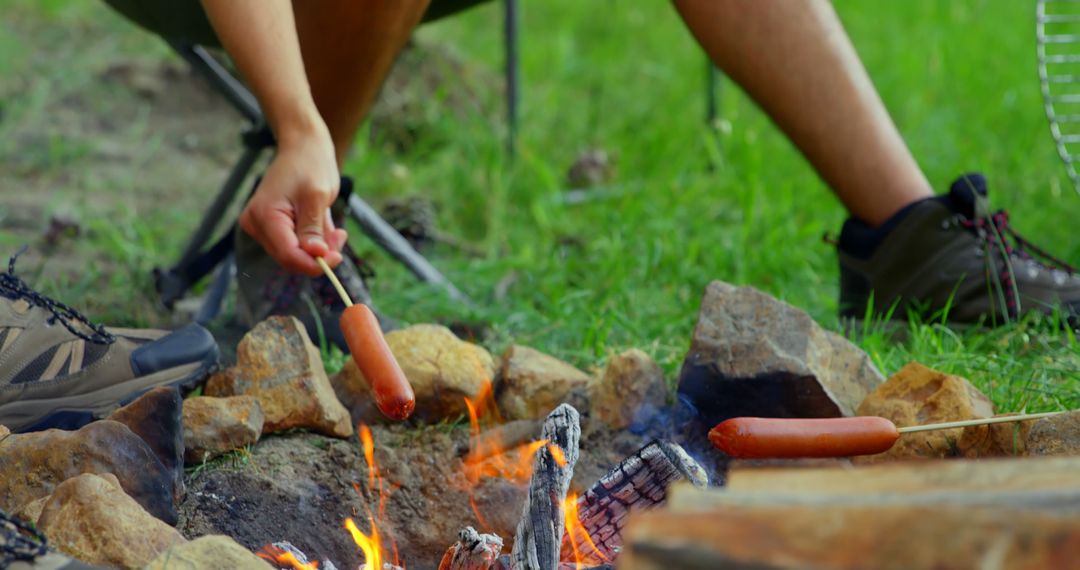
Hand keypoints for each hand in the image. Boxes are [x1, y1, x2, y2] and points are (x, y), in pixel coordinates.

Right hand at [239, 126, 347, 275]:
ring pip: (295, 254)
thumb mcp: (317, 197)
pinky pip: (295, 245)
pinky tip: (325, 225)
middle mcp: (256, 224)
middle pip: (290, 258)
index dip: (313, 263)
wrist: (303, 147)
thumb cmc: (310, 165)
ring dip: (319, 247)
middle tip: (340, 237)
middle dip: (318, 254)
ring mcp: (262, 226)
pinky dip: (314, 240)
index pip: (287, 255)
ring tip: (335, 228)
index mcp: (264, 215)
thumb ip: (313, 229)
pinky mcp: (271, 227)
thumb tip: (315, 256)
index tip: (338, 258)